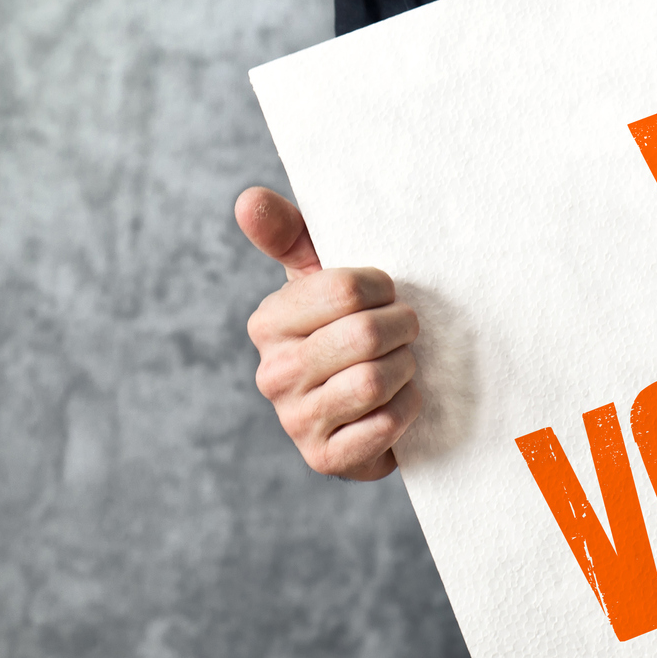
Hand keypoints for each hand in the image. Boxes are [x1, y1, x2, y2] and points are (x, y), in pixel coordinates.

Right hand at [236, 186, 420, 479]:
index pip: (344, 289)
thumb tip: (249, 198)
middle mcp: (273, 374)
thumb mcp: (318, 276)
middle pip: (364, 335)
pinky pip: (386, 424)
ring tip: (401, 363)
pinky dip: (408, 407)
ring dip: (405, 368)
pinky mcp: (325, 459)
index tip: (385, 294)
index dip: (382, 288)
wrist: (362, 405)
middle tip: (403, 331)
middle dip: (401, 329)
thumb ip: (287, 232)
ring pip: (375, 381)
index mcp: (268, 322)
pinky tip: (399, 400)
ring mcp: (296, 421)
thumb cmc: (343, 327)